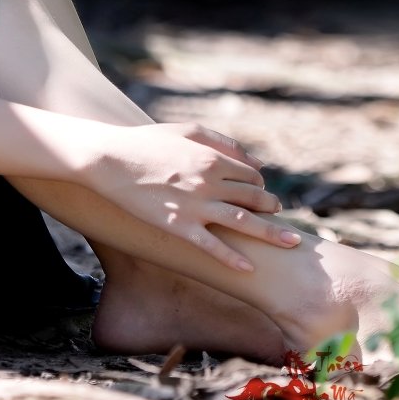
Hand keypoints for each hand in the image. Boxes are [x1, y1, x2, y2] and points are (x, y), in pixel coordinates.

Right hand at [86, 123, 303, 271]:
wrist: (109, 161)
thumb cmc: (146, 142)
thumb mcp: (185, 131)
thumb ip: (223, 142)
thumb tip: (256, 162)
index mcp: (211, 158)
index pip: (251, 175)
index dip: (260, 184)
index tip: (260, 191)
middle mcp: (209, 182)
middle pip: (254, 198)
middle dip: (272, 208)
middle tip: (279, 214)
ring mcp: (195, 207)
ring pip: (243, 223)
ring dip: (271, 233)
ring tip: (290, 242)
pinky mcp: (179, 227)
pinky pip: (212, 247)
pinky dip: (232, 258)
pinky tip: (248, 268)